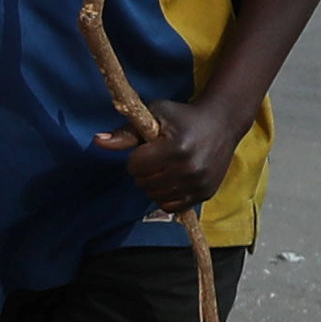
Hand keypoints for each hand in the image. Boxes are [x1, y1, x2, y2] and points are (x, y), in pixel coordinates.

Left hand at [94, 92, 246, 215]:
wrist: (222, 122)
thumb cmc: (183, 117)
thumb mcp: (155, 115)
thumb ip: (126, 132)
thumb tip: (97, 141)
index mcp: (176, 147)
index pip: (135, 165)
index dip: (136, 157)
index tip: (148, 147)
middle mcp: (189, 168)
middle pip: (143, 183)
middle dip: (144, 171)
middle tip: (159, 157)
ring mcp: (199, 183)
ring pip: (155, 196)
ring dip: (154, 184)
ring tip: (166, 167)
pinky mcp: (206, 193)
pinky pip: (172, 206)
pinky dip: (166, 196)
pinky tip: (173, 180)